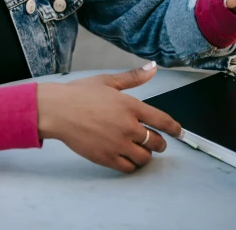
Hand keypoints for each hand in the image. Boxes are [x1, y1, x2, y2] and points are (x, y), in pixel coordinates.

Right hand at [37, 63, 180, 173]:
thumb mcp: (107, 81)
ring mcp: (118, 145)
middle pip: (156, 143)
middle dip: (159, 143)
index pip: (163, 121)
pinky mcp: (107, 158)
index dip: (174, 128)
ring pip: (144, 158)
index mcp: (130, 106)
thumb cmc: (80, 93)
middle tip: (154, 140)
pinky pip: (128, 167)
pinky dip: (131, 164)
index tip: (178, 132)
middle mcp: (128, 127)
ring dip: (145, 154)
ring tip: (138, 148)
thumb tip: (153, 68)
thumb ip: (133, 77)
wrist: (57, 110)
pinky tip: (126, 156)